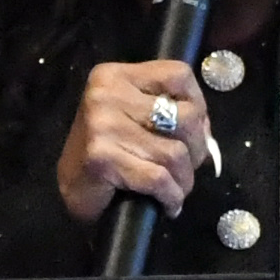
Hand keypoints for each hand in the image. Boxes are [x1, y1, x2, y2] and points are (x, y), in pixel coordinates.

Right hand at [55, 58, 214, 225]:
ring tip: (174, 189)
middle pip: (186, 116)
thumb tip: (206, 132)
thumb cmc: (108, 153)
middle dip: (196, 149)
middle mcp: (107, 94)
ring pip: (175, 152)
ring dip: (183, 179)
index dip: (199, 104)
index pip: (178, 75)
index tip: (196, 131)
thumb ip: (168, 112)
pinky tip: (167, 204)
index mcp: (115, 76)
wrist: (72, 190)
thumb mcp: (134, 117)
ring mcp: (103, 125)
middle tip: (185, 168)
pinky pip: (158, 178)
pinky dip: (171, 197)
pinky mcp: (102, 157)